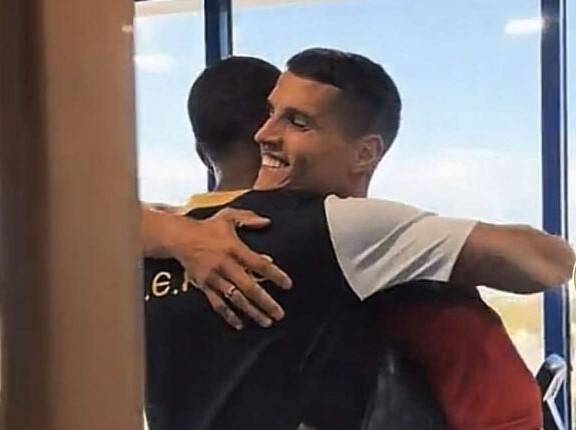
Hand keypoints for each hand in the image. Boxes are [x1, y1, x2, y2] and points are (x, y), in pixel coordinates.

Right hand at [142, 207, 291, 328]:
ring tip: (266, 322)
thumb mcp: (228, 217)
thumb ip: (249, 218)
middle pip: (249, 286)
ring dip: (251, 311)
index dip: (274, 274)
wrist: (179, 238)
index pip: (258, 263)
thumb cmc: (207, 227)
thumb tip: (268, 221)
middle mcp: (225, 265)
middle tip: (279, 314)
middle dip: (265, 302)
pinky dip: (228, 315)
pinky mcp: (204, 286)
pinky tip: (239, 324)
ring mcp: (214, 277)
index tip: (287, 285)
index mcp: (234, 248)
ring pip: (235, 298)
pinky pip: (217, 304)